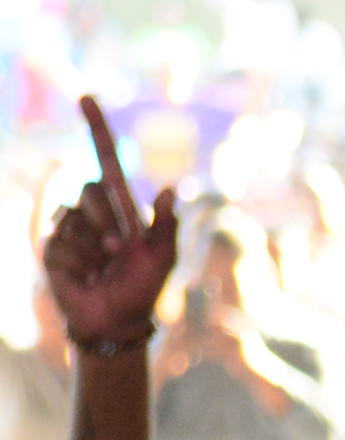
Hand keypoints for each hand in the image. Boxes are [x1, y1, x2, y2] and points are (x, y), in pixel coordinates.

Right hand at [44, 101, 178, 355]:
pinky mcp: (53, 245)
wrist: (113, 322)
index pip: (107, 160)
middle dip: (106, 220)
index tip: (86, 97)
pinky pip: (60, 238)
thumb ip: (167, 226)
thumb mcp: (162, 259)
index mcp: (123, 209)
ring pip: (73, 213)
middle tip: (117, 250)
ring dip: (92, 244)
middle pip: (90, 187)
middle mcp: (94, 212)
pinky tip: (85, 274)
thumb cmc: (142, 290)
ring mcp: (72, 227)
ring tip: (103, 265)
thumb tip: (174, 190)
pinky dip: (77, 258)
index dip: (97, 129)